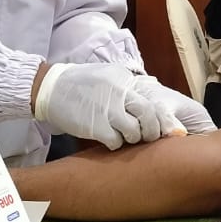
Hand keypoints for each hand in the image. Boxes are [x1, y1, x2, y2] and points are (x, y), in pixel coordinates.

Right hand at [34, 63, 212, 148]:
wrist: (51, 88)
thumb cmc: (82, 84)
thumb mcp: (108, 77)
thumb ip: (128, 90)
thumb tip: (153, 109)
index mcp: (123, 80)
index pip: (151, 101)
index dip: (163, 119)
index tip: (169, 131)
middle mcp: (118, 92)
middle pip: (148, 114)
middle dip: (153, 130)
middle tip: (148, 137)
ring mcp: (106, 109)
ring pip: (133, 131)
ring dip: (133, 138)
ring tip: (125, 136)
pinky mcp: (94, 125)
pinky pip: (115, 141)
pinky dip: (116, 144)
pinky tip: (109, 140)